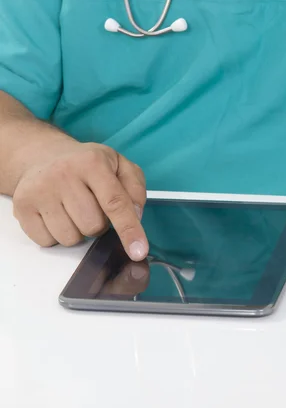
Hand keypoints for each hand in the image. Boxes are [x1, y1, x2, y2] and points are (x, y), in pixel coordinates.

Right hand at [13, 142, 147, 260]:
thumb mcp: (119, 165)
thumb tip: (136, 215)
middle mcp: (64, 174)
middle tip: (91, 206)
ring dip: (77, 231)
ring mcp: (40, 190)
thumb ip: (135, 189)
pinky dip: (56, 235)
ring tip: (73, 209)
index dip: (129, 230)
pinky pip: (48, 241)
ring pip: (70, 238)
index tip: (139, 251)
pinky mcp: (23, 206)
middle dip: (99, 224)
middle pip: (93, 226)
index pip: (115, 202)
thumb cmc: (86, 165)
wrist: (44, 156)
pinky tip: (56, 214)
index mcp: (92, 162)